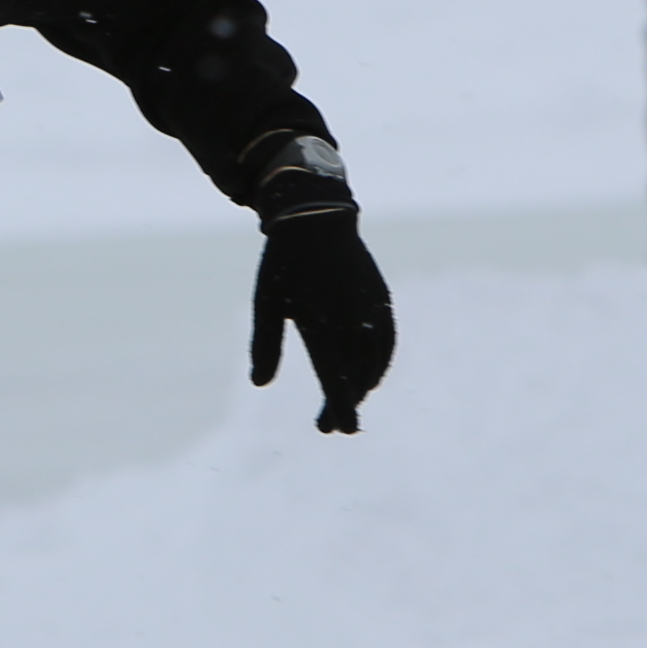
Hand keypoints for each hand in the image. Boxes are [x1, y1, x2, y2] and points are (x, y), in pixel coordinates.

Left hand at [247, 210, 395, 434]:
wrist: (316, 218)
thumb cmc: (284, 264)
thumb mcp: (266, 303)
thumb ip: (265, 345)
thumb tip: (259, 383)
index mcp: (319, 323)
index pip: (334, 376)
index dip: (339, 406)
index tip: (341, 429)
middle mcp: (350, 320)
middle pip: (354, 376)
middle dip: (345, 404)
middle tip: (329, 426)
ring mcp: (370, 310)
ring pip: (373, 363)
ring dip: (362, 387)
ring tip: (347, 401)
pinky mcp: (381, 301)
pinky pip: (386, 343)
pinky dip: (379, 364)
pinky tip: (369, 377)